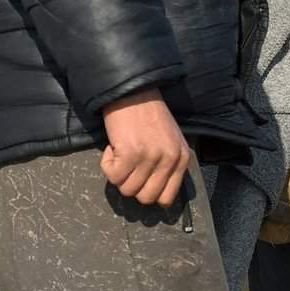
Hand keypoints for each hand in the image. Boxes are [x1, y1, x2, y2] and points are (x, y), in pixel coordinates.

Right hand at [99, 88, 190, 205]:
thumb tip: (156, 196)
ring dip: (119, 173)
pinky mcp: (130, 154)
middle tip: (129, 166)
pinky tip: (114, 147)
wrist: (133, 92)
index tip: (141, 183)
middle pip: (146, 198)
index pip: (167, 198)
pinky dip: (107, 165)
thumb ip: (168, 166)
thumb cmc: (149, 116)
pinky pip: (113, 177)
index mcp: (181, 158)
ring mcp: (150, 157)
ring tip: (122, 152)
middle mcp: (169, 160)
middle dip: (133, 186)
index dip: (150, 194)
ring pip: (127, 189)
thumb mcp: (170, 141)